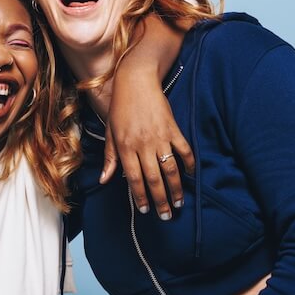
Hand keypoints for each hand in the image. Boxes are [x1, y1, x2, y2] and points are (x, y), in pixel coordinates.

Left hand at [101, 66, 194, 219]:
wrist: (136, 80)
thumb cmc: (120, 106)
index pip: (134, 179)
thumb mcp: (110, 132)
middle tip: (166, 215)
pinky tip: (189, 175)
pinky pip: (184, 150)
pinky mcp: (173, 129)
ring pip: (170, 169)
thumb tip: (104, 180)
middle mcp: (143, 145)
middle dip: (160, 200)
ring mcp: (160, 137)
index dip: (140, 196)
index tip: (145, 210)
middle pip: (154, 179)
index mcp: (126, 147)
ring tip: (179, 202)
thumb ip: (110, 157)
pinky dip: (188, 164)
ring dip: (176, 188)